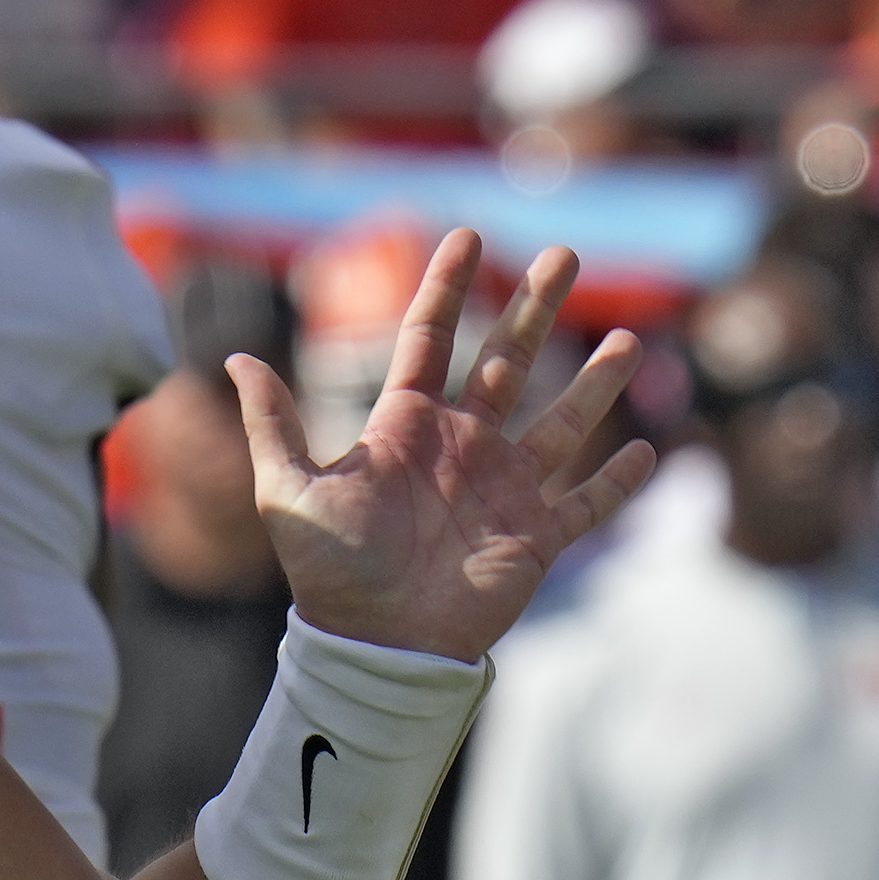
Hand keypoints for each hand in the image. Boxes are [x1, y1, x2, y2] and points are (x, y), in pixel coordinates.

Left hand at [228, 233, 653, 663]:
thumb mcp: (287, 491)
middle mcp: (460, 449)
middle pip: (508, 360)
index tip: (465, 233)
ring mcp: (502, 491)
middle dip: (534, 307)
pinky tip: (645, 449)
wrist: (375, 646)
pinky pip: (586, 503)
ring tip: (627, 340)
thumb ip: (271, 423)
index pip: (430, 339)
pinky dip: (616, 481)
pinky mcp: (534, 538)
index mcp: (405, 428)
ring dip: (593, 383)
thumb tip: (234, 357)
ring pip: (559, 424)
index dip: (446, 287)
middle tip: (565, 255)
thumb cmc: (329, 573)